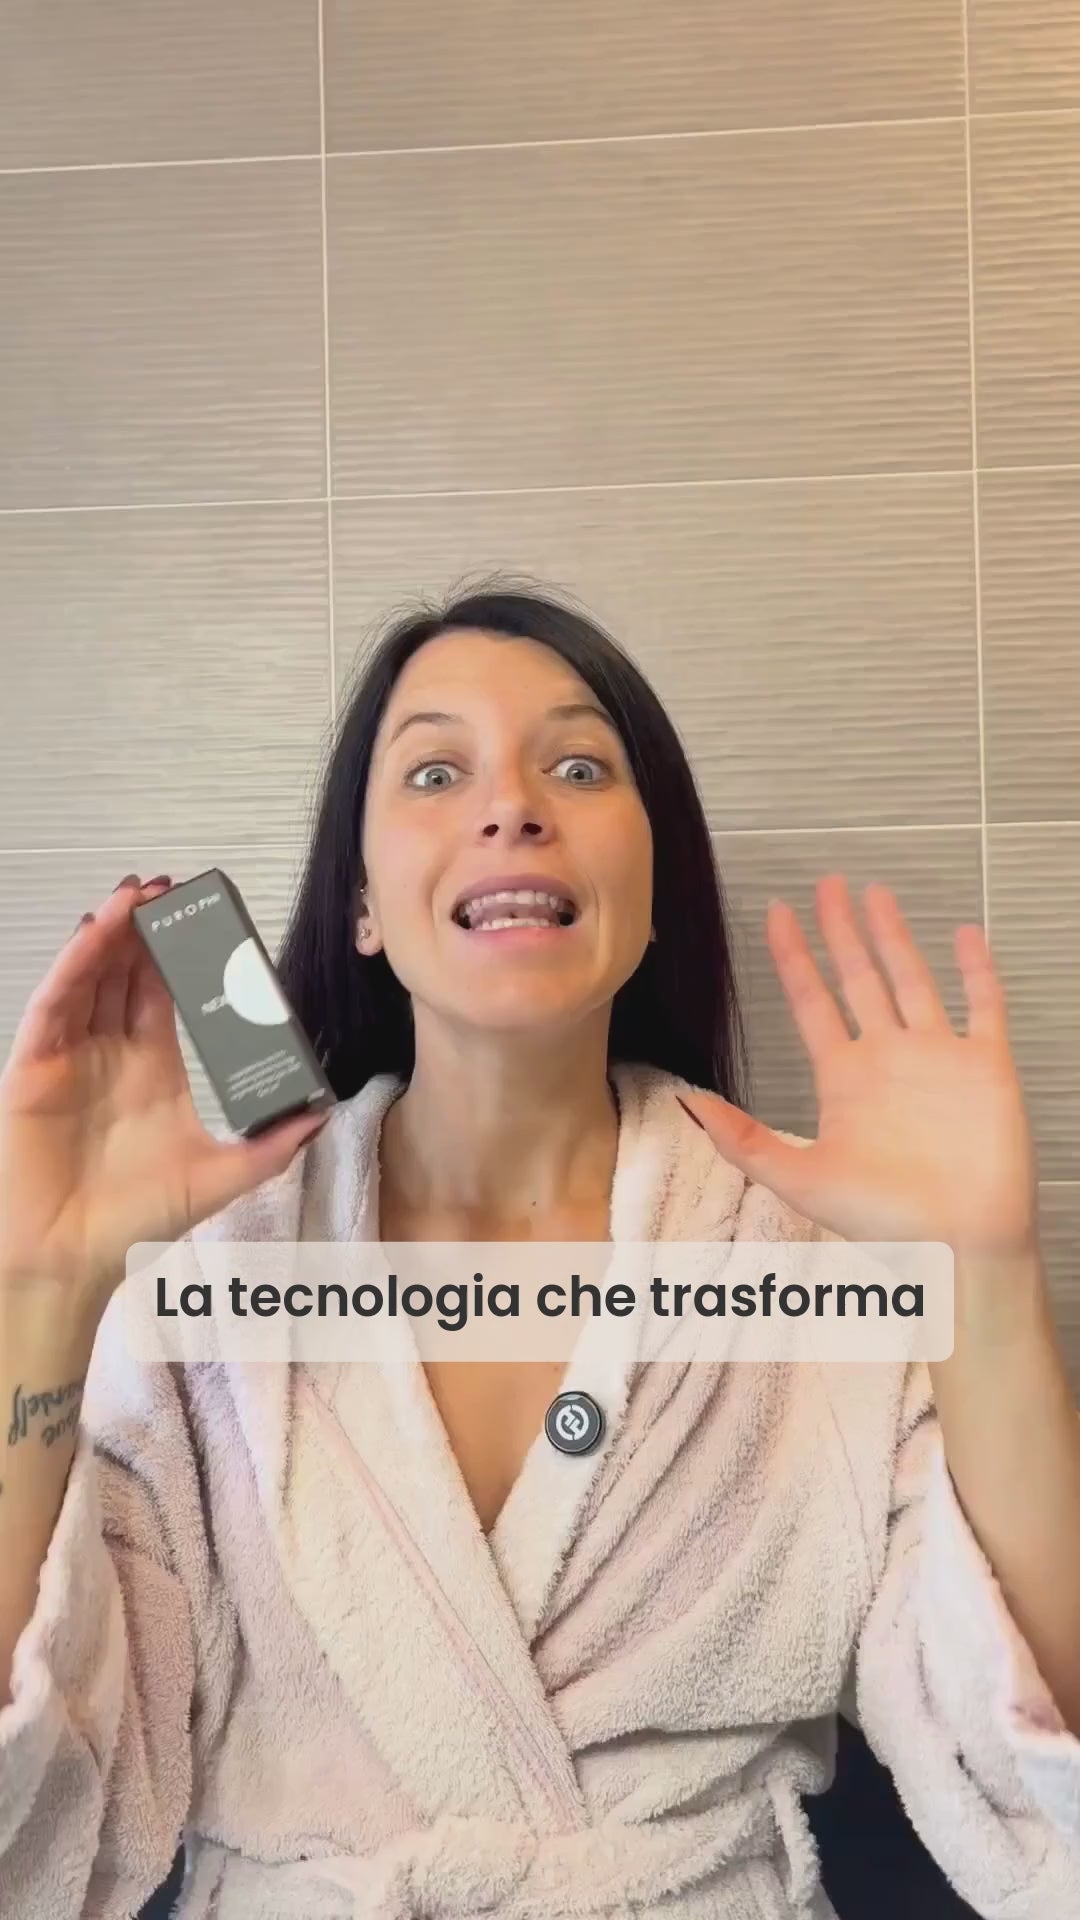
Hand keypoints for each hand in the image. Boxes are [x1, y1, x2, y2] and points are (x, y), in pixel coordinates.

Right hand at [0, 874, 329, 1310]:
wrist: (70, 1259)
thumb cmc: (135, 1220)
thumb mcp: (218, 1177)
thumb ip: (269, 1147)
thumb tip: (323, 1114)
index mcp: (154, 1067)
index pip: (171, 992)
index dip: (188, 954)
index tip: (216, 921)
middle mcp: (112, 1051)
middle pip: (130, 972)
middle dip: (150, 927)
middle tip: (175, 886)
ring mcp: (71, 1055)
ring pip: (92, 976)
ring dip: (113, 932)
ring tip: (139, 891)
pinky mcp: (35, 1067)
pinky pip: (54, 1005)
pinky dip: (74, 966)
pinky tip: (95, 933)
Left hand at [678, 875, 1037, 1255]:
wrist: (959, 1247)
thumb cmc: (885, 1222)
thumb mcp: (800, 1178)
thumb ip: (744, 1139)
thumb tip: (688, 1103)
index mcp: (843, 1079)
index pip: (812, 1001)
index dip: (795, 957)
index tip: (777, 914)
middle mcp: (888, 1059)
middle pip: (859, 978)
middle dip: (841, 932)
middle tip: (827, 884)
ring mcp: (937, 1059)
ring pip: (913, 980)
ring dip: (895, 937)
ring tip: (877, 893)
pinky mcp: (985, 1066)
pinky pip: (982, 1006)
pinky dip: (975, 970)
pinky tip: (965, 934)